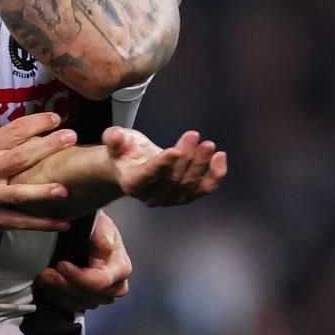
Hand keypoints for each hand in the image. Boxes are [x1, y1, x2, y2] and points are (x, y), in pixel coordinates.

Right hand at [0, 97, 77, 231]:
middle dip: (49, 147)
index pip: (14, 131)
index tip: (56, 119)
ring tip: (66, 188)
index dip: (37, 123)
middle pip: (23, 157)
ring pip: (21, 193)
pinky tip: (62, 223)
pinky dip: (40, 224)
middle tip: (72, 138)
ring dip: (44, 192)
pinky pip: (18, 221)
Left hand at [37, 210, 130, 311]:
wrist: (90, 234)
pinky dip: (58, 298)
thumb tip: (104, 246)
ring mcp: (102, 295)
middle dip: (64, 285)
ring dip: (58, 292)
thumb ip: (102, 233)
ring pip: (79, 303)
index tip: (61, 265)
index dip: (78, 277)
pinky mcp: (89, 300)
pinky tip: (48, 287)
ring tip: (43, 277)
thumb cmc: (97, 228)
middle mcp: (115, 286)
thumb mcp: (101, 223)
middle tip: (45, 273)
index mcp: (120, 267)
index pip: (101, 281)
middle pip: (89, 295)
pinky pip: (73, 307)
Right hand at [104, 126, 226, 206]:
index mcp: (132, 183)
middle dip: (185, 156)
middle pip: (172, 177)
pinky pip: (203, 189)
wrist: (131, 166)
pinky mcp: (185, 197)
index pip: (148, 175)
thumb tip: (114, 136)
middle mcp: (150, 196)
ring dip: (201, 163)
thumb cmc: (124, 152)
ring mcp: (170, 199)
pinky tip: (220, 157)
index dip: (161, 165)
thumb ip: (113, 137)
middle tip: (193, 135)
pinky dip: (215, 175)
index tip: (174, 151)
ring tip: (207, 145)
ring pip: (189, 183)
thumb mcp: (116, 139)